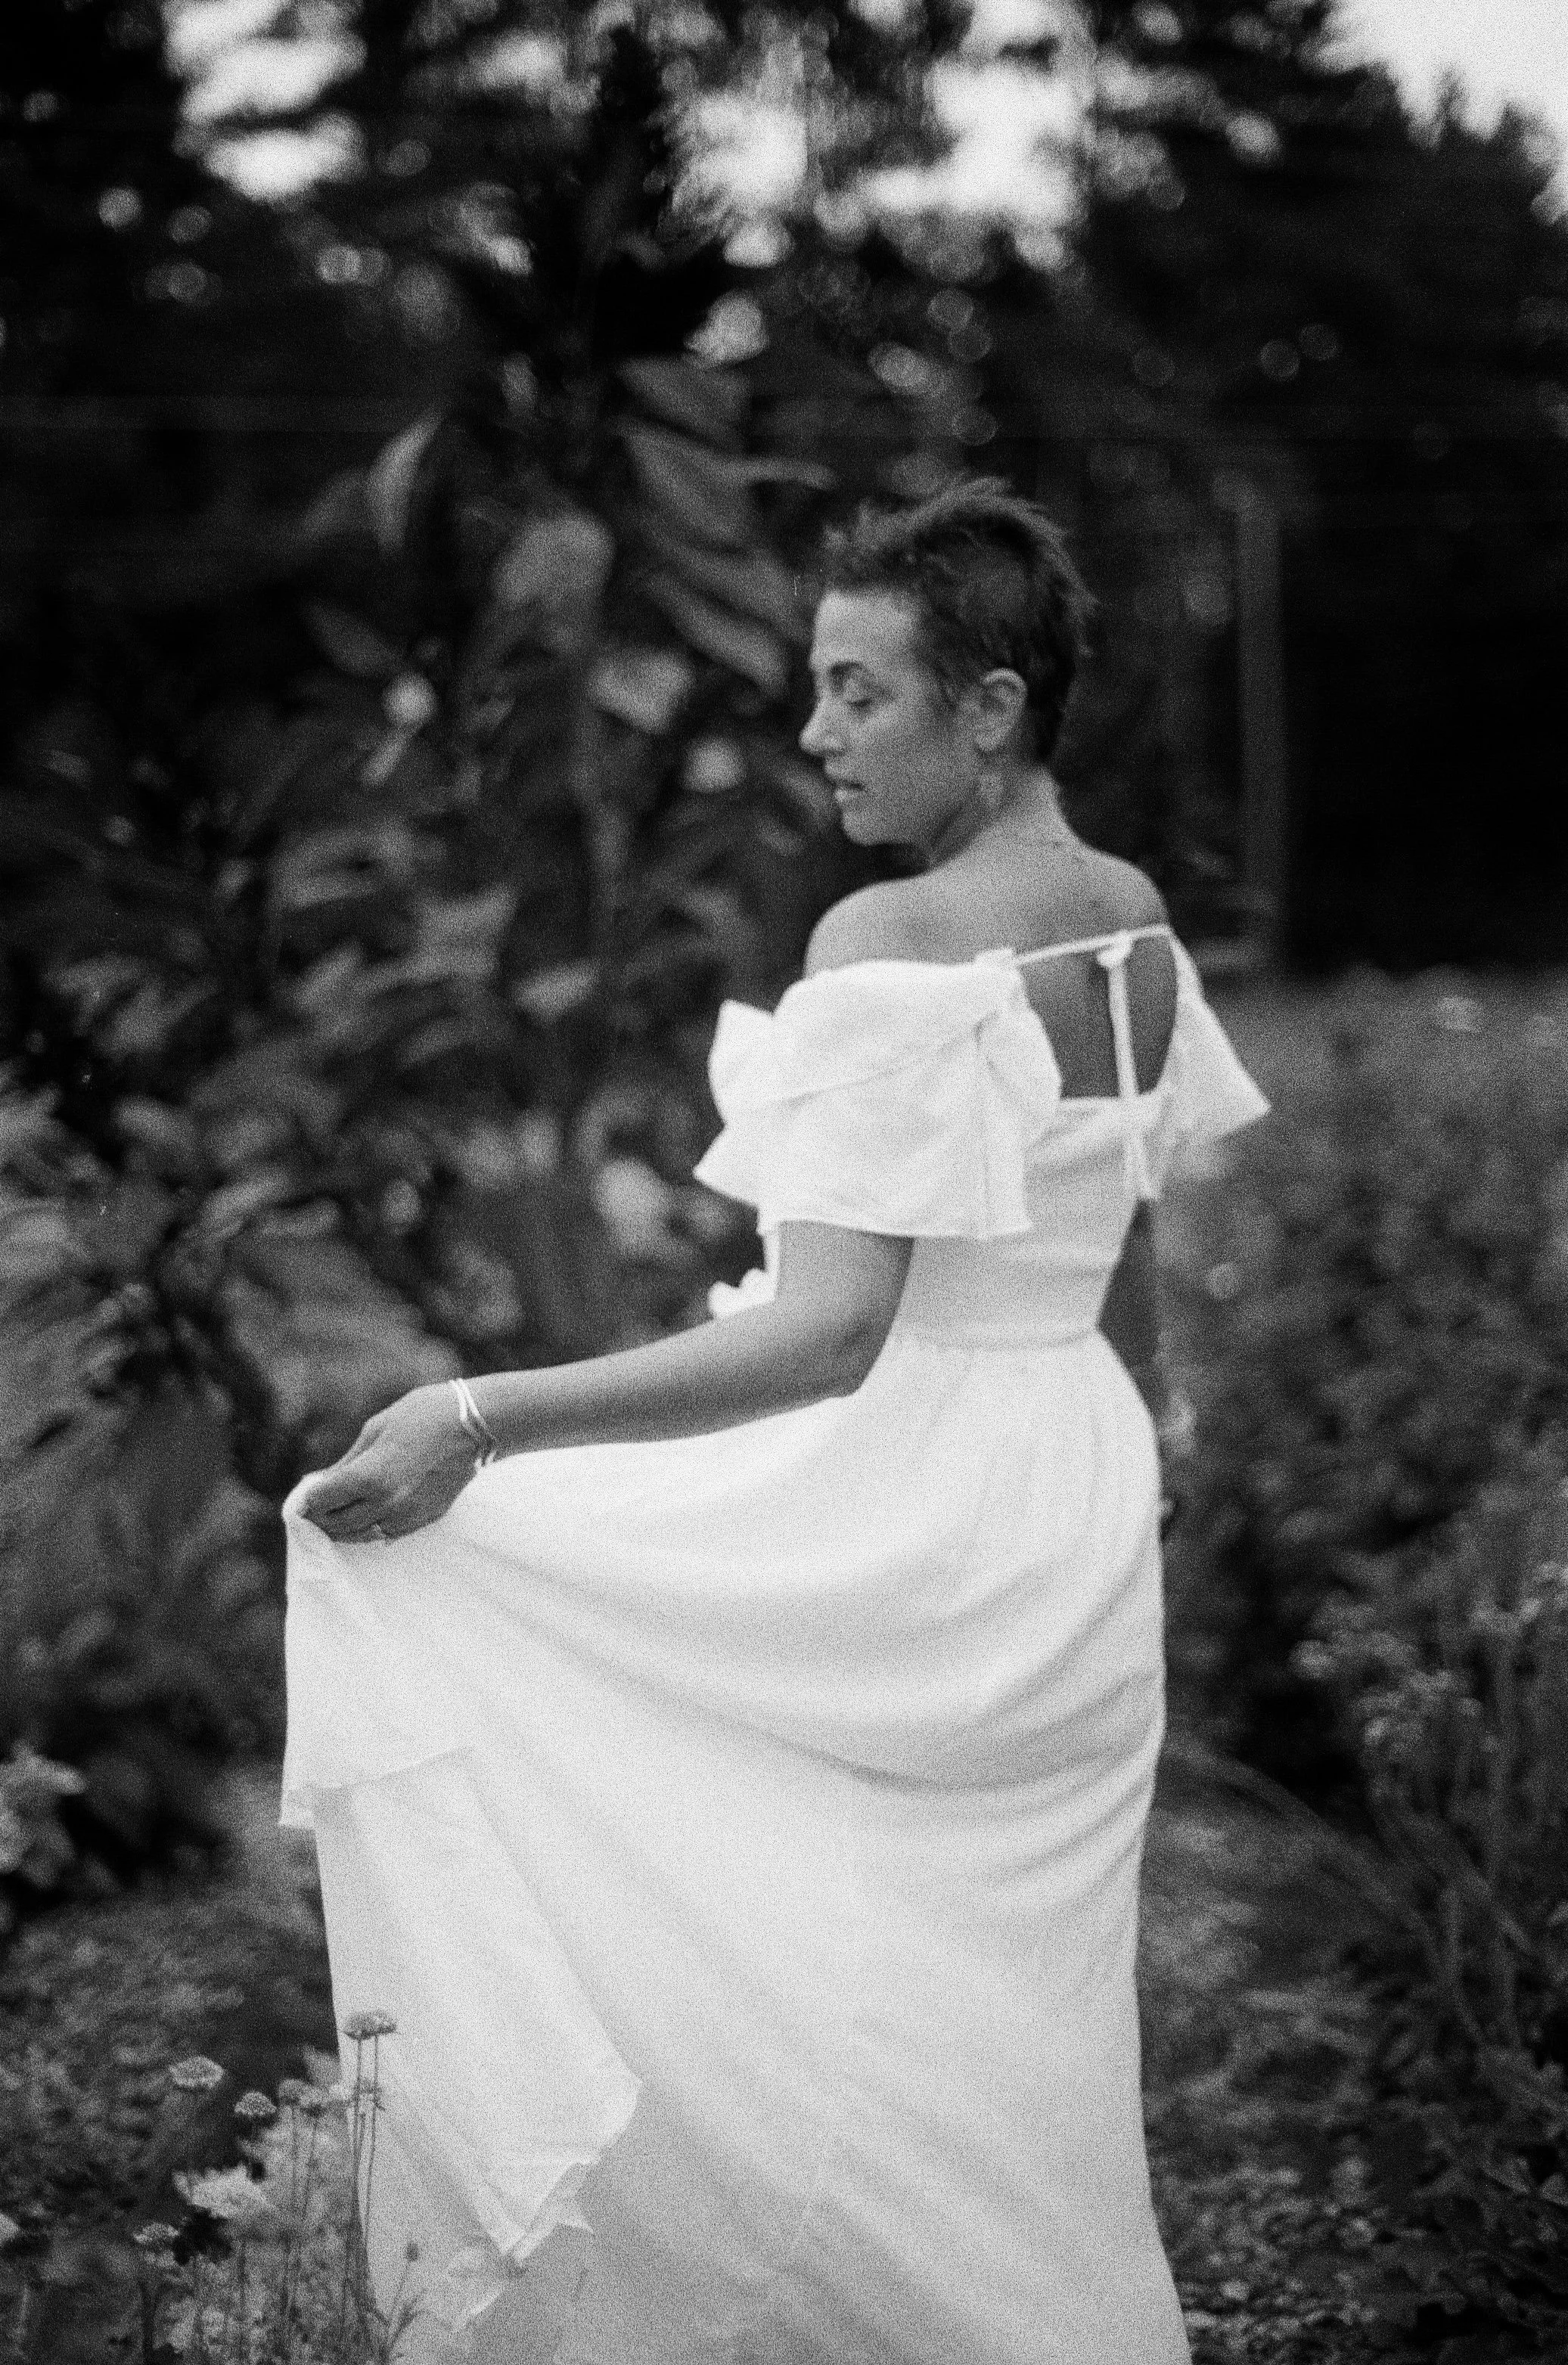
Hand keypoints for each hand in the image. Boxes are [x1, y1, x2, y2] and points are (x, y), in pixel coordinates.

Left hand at [297, 1384, 478, 1543]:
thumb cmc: (421, 1415)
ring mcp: (407, 1515)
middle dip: (320, 1519)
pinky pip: (388, 1533)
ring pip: (362, 1536)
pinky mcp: (425, 1519)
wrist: (474, 1426)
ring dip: (344, 1529)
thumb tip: (321, 1483)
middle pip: (337, 1525)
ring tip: (336, 1516)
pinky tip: (367, 1515)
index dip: (305, 1502)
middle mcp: (384, 1503)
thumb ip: (347, 1462)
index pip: (322, 1501)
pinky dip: (371, 1528)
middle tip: (312, 1511)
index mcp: (367, 1477)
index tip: (300, 1500)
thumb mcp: (375, 1429)